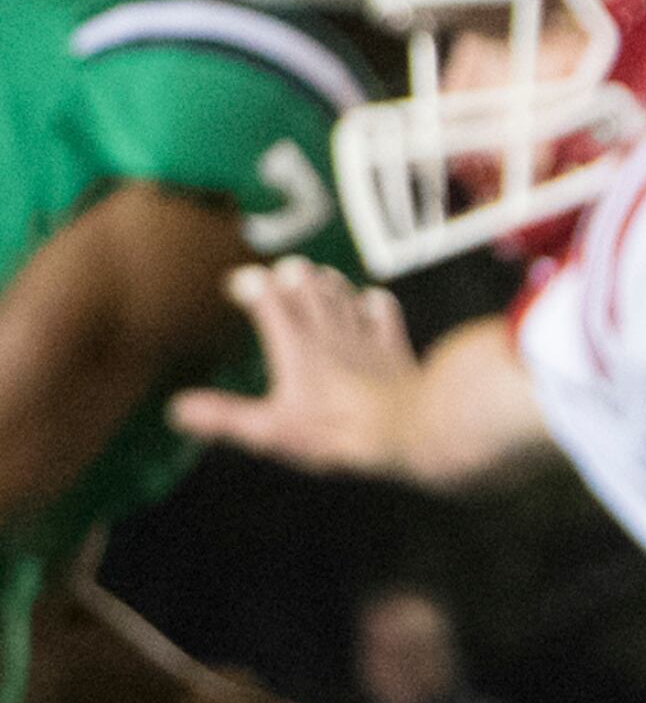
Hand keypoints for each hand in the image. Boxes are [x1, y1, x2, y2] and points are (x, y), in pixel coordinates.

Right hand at [168, 258, 424, 475]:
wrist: (409, 429)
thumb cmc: (339, 432)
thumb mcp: (272, 430)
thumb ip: (226, 417)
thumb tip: (179, 410)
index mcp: (294, 347)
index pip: (267, 300)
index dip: (252, 285)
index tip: (240, 281)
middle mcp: (328, 333)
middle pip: (306, 289)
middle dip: (291, 276)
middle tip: (283, 271)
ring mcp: (364, 338)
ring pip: (342, 296)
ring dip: (328, 284)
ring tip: (318, 276)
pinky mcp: (394, 349)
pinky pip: (385, 314)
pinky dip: (374, 303)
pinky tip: (371, 300)